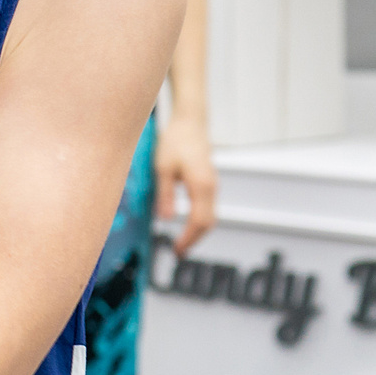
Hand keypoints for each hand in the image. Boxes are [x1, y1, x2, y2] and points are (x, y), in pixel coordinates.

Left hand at [155, 114, 217, 252]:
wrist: (190, 122)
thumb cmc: (175, 141)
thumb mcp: (163, 169)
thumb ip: (165, 195)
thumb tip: (166, 220)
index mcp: (201, 186)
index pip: (198, 222)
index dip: (188, 239)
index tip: (176, 250)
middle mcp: (211, 187)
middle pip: (208, 223)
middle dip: (194, 240)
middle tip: (178, 252)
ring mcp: (212, 185)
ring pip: (210, 216)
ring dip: (198, 232)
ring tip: (181, 244)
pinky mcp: (209, 182)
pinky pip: (208, 208)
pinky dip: (199, 221)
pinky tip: (188, 227)